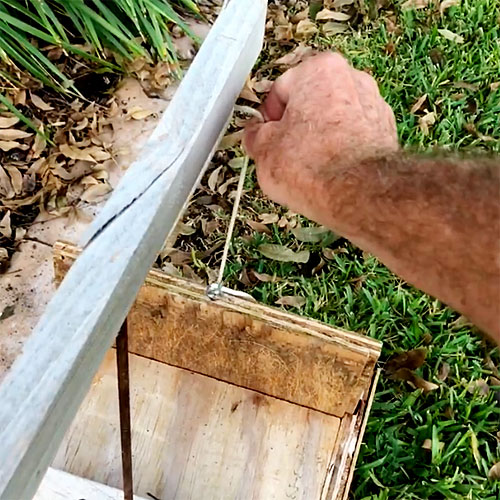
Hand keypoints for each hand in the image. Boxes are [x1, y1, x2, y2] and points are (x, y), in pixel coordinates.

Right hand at [244, 52, 397, 222]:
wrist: (358, 194)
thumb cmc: (315, 167)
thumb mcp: (263, 151)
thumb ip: (255, 136)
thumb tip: (256, 136)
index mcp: (318, 70)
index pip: (280, 89)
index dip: (268, 118)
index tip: (265, 135)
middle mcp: (351, 79)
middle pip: (310, 102)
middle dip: (296, 126)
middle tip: (283, 152)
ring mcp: (373, 104)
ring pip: (333, 120)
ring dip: (319, 139)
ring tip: (307, 167)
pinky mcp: (386, 132)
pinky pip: (353, 137)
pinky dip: (341, 150)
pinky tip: (329, 171)